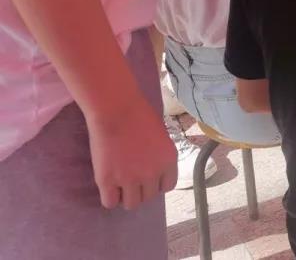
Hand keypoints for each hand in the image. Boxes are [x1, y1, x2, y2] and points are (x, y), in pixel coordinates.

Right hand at [87, 95, 177, 209]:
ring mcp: (130, 179)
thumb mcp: (161, 136)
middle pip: (149, 197)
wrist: (116, 108)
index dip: (157, 183)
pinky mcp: (108, 181)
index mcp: (169, 160)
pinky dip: (110, 198)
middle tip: (131, 178)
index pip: (167, 186)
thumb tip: (153, 169)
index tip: (148, 177)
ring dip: (126, 196)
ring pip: (131, 204)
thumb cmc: (139, 115)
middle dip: (141, 189)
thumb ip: (159, 155)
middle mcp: (152, 173)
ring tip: (119, 184)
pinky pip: (110, 202)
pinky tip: (108, 186)